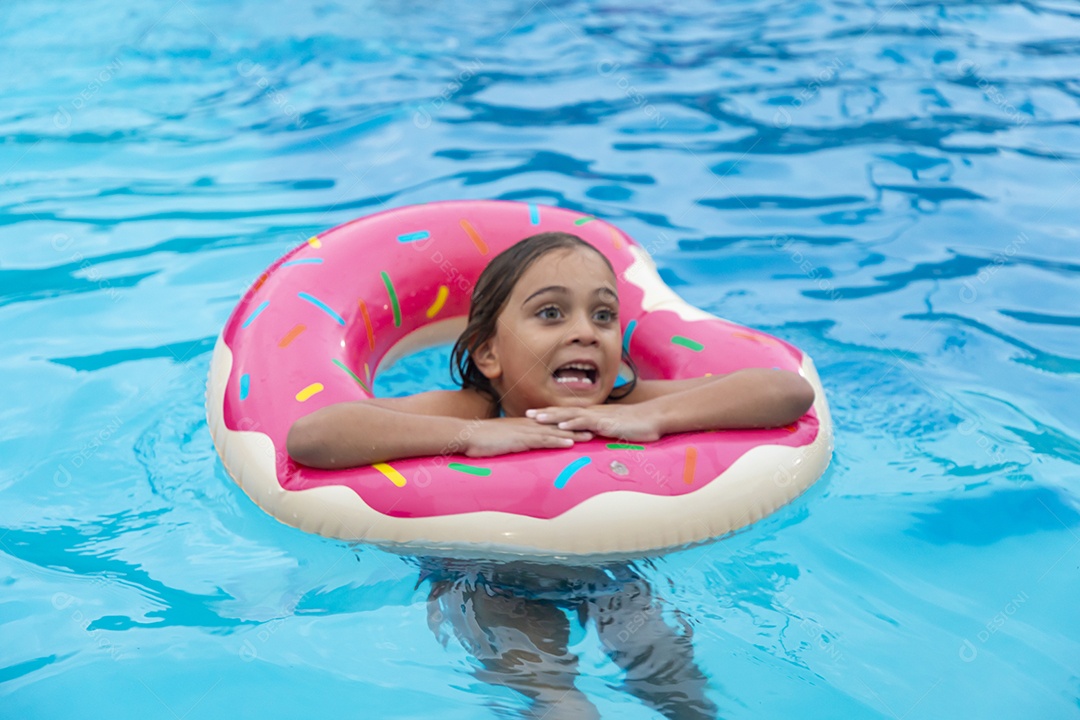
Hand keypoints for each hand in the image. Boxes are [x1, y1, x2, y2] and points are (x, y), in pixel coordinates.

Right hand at [463, 418, 593, 457]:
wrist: (466, 435)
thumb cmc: (480, 439)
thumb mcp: (501, 440)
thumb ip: (512, 441)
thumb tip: (518, 447)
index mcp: (523, 424)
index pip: (549, 423)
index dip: (567, 424)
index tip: (582, 425)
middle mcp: (527, 424)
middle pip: (556, 425)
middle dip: (576, 426)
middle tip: (594, 427)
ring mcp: (524, 431)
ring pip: (554, 431)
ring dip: (573, 433)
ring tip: (590, 435)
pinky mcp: (519, 439)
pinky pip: (542, 440)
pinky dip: (557, 441)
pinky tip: (570, 443)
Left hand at [526, 404, 661, 442]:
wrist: (654, 418)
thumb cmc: (636, 426)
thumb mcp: (615, 430)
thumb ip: (602, 433)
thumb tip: (593, 439)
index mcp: (594, 415)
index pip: (568, 413)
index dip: (551, 414)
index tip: (535, 415)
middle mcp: (593, 413)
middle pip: (564, 411)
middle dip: (545, 413)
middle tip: (526, 414)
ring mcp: (599, 416)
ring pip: (571, 414)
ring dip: (553, 416)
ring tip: (536, 418)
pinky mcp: (606, 422)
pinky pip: (587, 422)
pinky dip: (573, 423)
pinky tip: (561, 425)